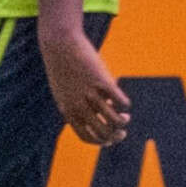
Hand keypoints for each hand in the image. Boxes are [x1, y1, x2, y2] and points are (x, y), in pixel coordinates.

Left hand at [44, 24, 129, 145]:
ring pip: (114, 120)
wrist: (59, 44)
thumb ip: (75, 106)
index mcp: (68, 111)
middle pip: (103, 132)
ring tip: (125, 116)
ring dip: (123, 121)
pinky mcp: (102, 81)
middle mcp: (79, 106)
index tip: (109, 139)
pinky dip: (125, 105)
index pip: (87, 137)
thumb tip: (95, 118)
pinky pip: (120, 101)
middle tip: (122, 129)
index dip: (101, 142)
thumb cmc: (63, 68)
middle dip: (116, 135)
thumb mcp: (64, 91)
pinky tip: (123, 100)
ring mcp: (90, 94)